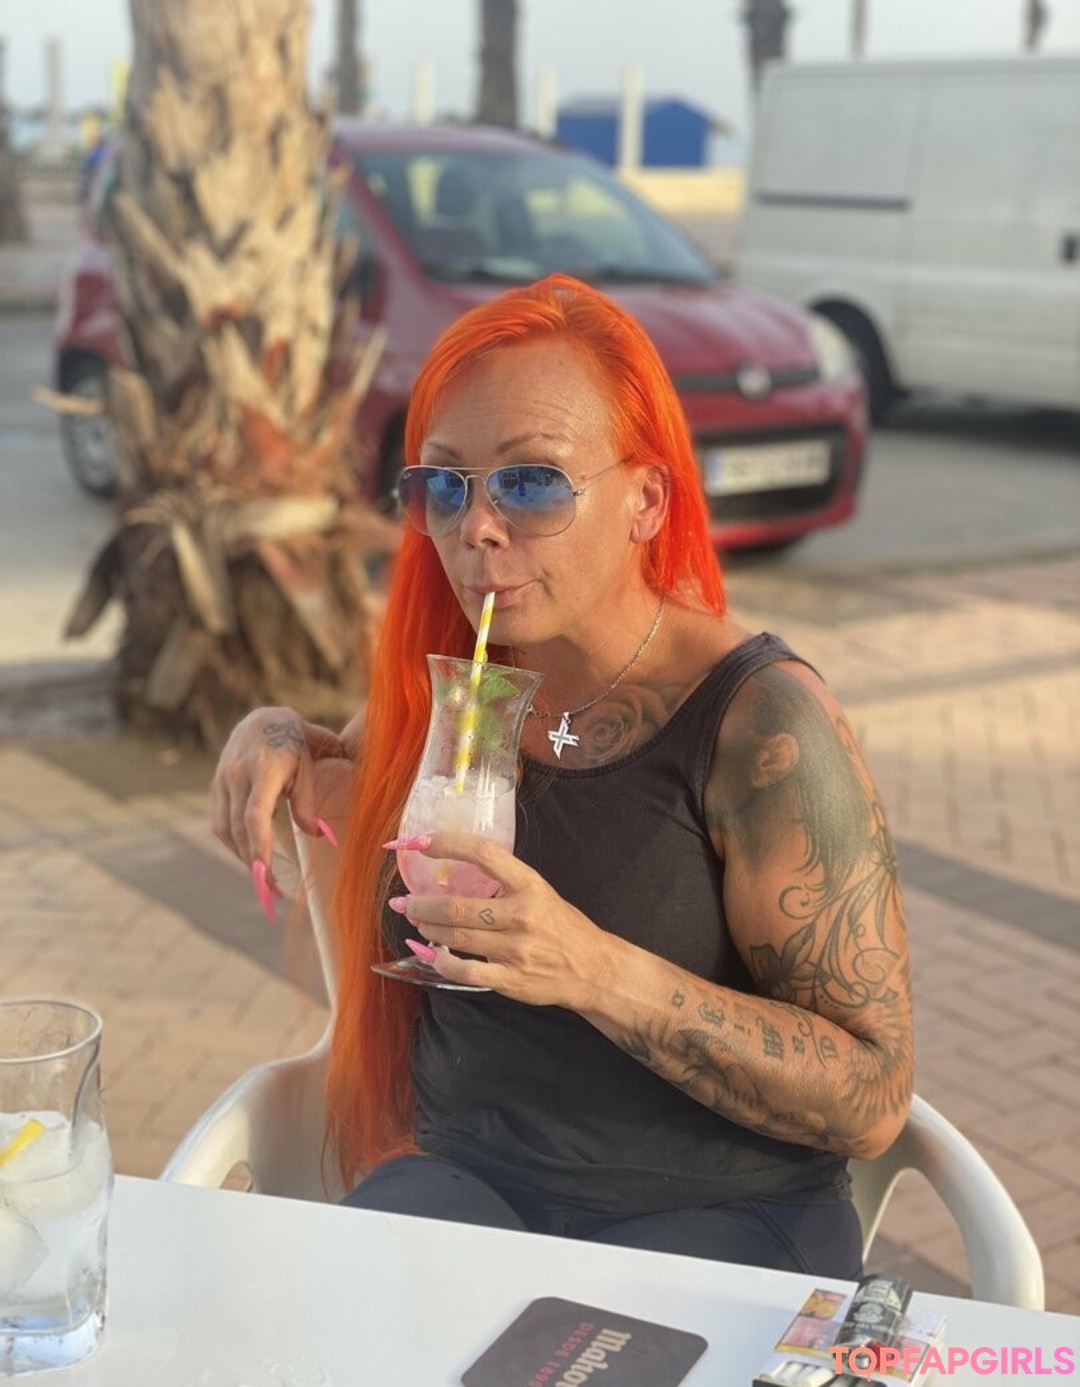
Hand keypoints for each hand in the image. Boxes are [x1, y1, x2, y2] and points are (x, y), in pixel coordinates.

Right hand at [211, 707, 346, 881]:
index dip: (257, 845)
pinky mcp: (215, 786)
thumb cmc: (293, 745)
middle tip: (269, 888)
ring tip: (261, 874)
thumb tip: (314, 834)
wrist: (263, 720)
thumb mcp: (307, 766)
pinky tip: (249, 852)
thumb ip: (307, 801)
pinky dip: (233, 841)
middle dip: (252, 860)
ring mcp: (222, 780)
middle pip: (238, 828)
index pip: (255, 814)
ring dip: (241, 854)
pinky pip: (219, 821)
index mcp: (263, 769)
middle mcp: (237, 775)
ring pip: (224, 828)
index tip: (264, 872)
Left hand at [387, 832, 613, 1008]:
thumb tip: (454, 873)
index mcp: (529, 885)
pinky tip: (433, 955)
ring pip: (455, 937)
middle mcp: (521, 914)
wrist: (593, 968)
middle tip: (405, 902)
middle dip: (421, 904)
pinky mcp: (510, 979)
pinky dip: (441, 962)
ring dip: (428, 929)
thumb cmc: (563, 926)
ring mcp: (515, 949)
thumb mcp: (540, 891)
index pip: (483, 854)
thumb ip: (504, 883)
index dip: (447, 844)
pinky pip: (464, 970)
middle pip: (456, 906)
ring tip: (417, 923)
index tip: (419, 842)